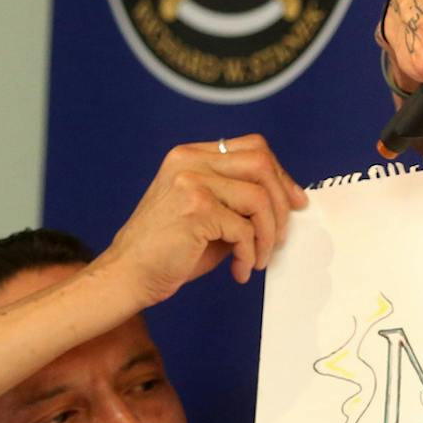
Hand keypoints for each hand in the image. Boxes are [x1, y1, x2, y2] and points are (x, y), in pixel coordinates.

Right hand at [93, 135, 309, 305]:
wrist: (127, 275)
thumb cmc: (168, 250)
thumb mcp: (205, 212)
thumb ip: (237, 199)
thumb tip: (288, 201)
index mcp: (190, 155)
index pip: (253, 148)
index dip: (280, 175)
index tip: (294, 202)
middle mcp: (190, 161)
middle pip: (261, 164)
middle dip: (282, 202)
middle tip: (280, 236)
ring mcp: (192, 182)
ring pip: (259, 198)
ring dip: (268, 235)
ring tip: (258, 259)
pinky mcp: (196, 209)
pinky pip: (244, 230)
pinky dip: (249, 255)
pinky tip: (240, 271)